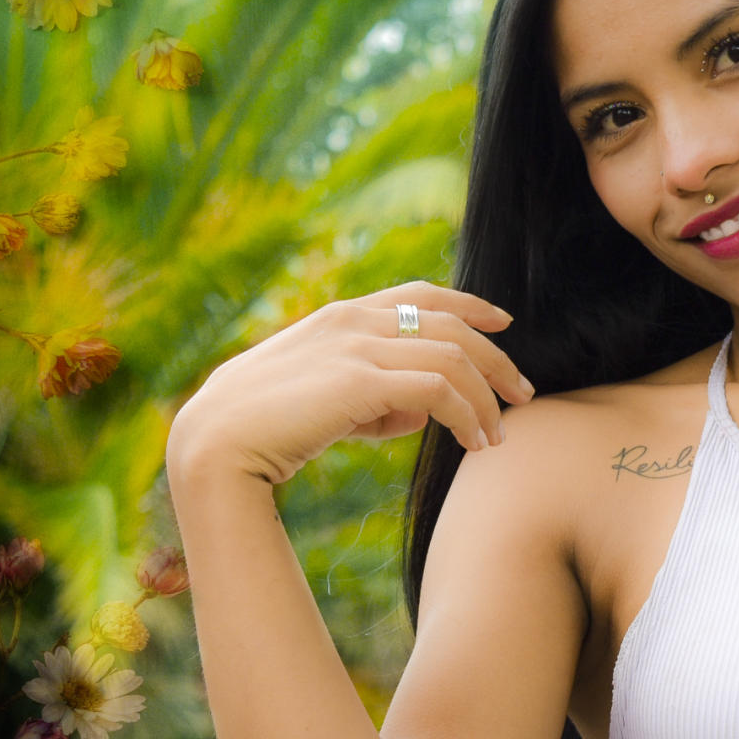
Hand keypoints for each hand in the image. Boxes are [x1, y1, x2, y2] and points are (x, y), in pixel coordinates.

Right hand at [167, 279, 534, 486]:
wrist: (215, 444)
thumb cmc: (264, 428)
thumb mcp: (324, 401)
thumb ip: (374, 397)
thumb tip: (421, 411)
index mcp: (341, 316)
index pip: (421, 294)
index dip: (469, 305)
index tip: (503, 322)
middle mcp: (353, 321)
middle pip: (450, 325)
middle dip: (495, 359)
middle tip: (523, 394)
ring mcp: (357, 347)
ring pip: (452, 358)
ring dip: (486, 398)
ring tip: (497, 436)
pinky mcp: (360, 382)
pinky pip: (439, 390)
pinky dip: (467, 416)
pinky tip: (473, 441)